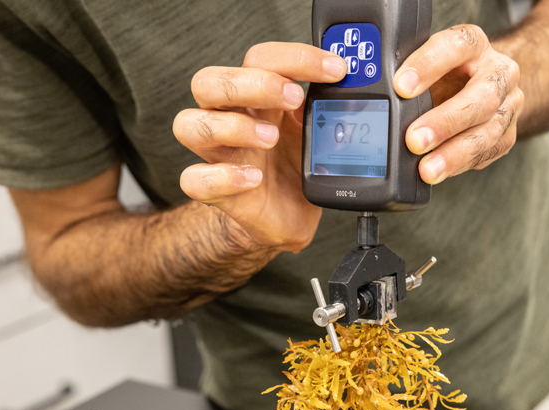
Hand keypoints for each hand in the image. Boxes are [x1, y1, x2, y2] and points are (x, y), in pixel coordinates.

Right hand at [173, 43, 346, 252]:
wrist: (289, 214)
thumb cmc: (297, 166)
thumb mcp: (318, 131)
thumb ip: (328, 108)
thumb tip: (359, 89)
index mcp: (257, 97)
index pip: (260, 58)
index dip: (295, 57)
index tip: (336, 69)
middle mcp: (230, 118)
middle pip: (209, 81)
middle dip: (253, 83)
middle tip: (293, 97)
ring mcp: (219, 154)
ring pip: (189, 124)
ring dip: (233, 126)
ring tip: (271, 138)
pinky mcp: (215, 190)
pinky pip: (193, 179)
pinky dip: (221, 177)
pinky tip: (253, 179)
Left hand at [393, 25, 523, 183]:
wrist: (486, 82)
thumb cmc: (448, 72)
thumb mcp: (427, 62)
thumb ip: (408, 74)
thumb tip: (377, 99)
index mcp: (474, 44)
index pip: (456, 46)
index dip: (428, 65)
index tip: (400, 86)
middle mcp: (497, 72)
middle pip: (481, 97)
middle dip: (445, 121)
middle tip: (414, 140)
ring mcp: (508, 105)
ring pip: (487, 131)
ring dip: (454, 154)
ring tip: (427, 169)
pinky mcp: (507, 134)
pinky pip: (487, 152)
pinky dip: (460, 165)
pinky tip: (440, 172)